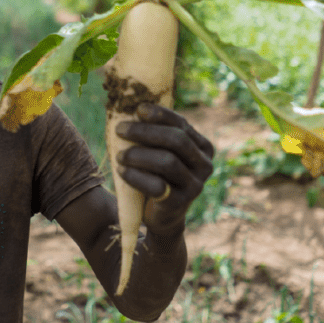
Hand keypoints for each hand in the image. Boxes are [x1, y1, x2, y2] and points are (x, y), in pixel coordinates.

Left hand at [115, 103, 214, 236]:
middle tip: (120, 130)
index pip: (182, 125)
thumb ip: (156, 133)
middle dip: (145, 132)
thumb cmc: (158, 175)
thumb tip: (131, 107)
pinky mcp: (180, 203)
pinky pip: (157, 186)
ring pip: (167, 162)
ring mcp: (195, 186)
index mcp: (203, 147)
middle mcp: (204, 165)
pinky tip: (122, 172)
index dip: (160, 115)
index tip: (138, 109)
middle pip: (176, 140)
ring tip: (119, 155)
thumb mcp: (161, 152)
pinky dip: (136, 177)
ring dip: (138, 155)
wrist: (162, 215)